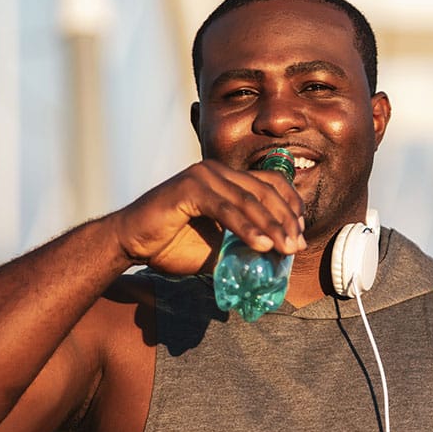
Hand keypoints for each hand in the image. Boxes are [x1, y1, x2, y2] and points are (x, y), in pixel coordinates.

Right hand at [110, 160, 305, 275]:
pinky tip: (262, 245)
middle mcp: (216, 171)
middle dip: (286, 220)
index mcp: (226, 178)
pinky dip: (246, 227)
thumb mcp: (218, 248)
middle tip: (297, 246)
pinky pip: (226, 208)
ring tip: (285, 249)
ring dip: (271, 226)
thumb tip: (274, 260)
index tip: (302, 231)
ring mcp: (202, 176)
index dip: (291, 205)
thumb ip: (243, 246)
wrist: (130, 244)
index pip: (270, 183)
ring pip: (248, 200)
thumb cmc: (171, 245)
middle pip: (264, 191)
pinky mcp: (189, 188)